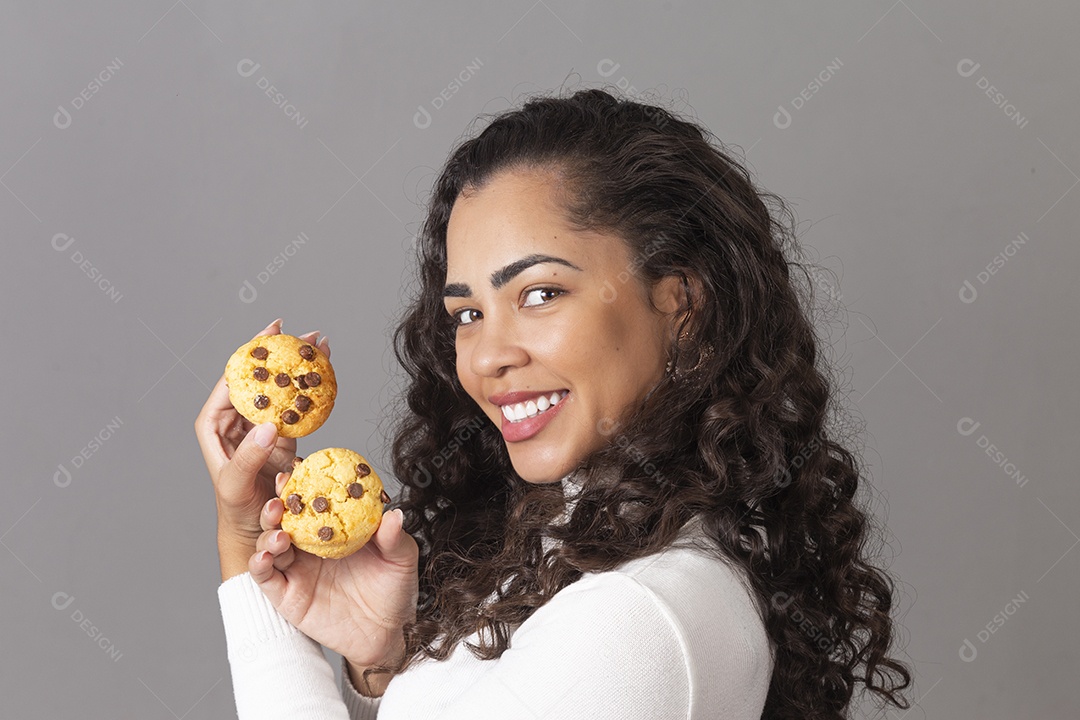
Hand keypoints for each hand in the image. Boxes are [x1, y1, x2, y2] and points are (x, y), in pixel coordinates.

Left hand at [194, 318, 329, 577]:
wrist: (255, 533)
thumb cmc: (236, 511)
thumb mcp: (236, 485)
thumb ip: (248, 457)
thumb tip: (269, 425)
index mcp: (216, 425)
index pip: (232, 380)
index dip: (250, 355)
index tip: (268, 336)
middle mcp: (238, 422)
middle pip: (260, 378)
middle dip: (281, 354)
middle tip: (300, 333)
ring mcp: (262, 429)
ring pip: (281, 389)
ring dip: (300, 368)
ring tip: (319, 345)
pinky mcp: (283, 440)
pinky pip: (298, 409)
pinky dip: (311, 392)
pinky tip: (326, 375)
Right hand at [250, 471, 419, 674]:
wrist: (388, 634)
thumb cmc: (395, 590)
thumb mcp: (400, 560)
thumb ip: (393, 538)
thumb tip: (394, 514)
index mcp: (333, 529)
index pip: (313, 501)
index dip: (303, 484)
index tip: (298, 467)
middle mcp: (310, 545)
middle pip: (284, 517)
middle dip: (277, 503)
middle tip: (280, 495)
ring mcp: (296, 569)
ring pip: (269, 543)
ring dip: (267, 533)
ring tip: (279, 532)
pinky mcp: (286, 595)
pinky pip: (265, 576)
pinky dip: (258, 563)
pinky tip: (264, 556)